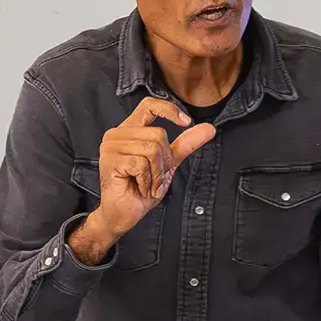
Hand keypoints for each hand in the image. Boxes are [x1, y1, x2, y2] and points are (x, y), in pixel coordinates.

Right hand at [70, 97, 219, 263]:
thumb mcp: (168, 163)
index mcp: (129, 130)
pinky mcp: (111, 161)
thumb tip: (209, 128)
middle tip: (155, 178)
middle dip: (165, 161)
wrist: (124, 214)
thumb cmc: (140, 189)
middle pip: (158, 134)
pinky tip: (140, 188)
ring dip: (157, 174)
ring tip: (148, 185)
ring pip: (152, 149)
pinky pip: (142, 164)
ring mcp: (111, 147)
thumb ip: (185, 143)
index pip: (149, 105)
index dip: (169, 110)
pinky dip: (148, 181)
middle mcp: (117, 135)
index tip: (186, 122)